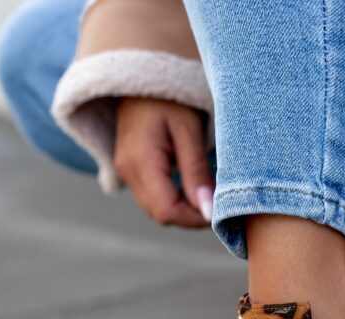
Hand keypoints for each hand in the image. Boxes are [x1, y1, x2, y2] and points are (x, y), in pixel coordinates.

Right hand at [114, 98, 213, 227]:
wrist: (143, 73)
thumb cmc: (170, 96)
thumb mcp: (189, 130)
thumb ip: (197, 172)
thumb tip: (208, 211)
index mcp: (140, 161)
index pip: (167, 211)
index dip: (194, 219)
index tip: (219, 210)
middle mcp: (127, 171)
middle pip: (161, 214)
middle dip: (190, 215)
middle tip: (217, 201)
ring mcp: (125, 172)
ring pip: (156, 209)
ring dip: (183, 208)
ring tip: (206, 191)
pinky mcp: (130, 170)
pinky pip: (153, 197)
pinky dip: (174, 199)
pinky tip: (191, 185)